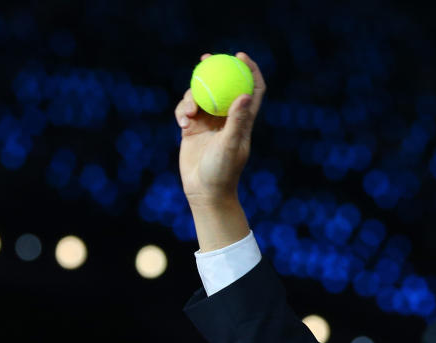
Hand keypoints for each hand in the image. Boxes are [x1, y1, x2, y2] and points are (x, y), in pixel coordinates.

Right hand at [176, 52, 265, 208]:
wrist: (205, 192)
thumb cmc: (222, 172)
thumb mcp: (230, 145)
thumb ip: (237, 121)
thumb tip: (245, 94)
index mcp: (243, 120)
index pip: (252, 90)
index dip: (250, 71)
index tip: (239, 57)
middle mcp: (227, 119)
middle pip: (223, 86)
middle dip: (215, 69)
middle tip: (206, 58)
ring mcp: (209, 124)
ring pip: (200, 96)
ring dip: (192, 97)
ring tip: (189, 112)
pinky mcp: (192, 129)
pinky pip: (186, 110)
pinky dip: (182, 111)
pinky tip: (182, 122)